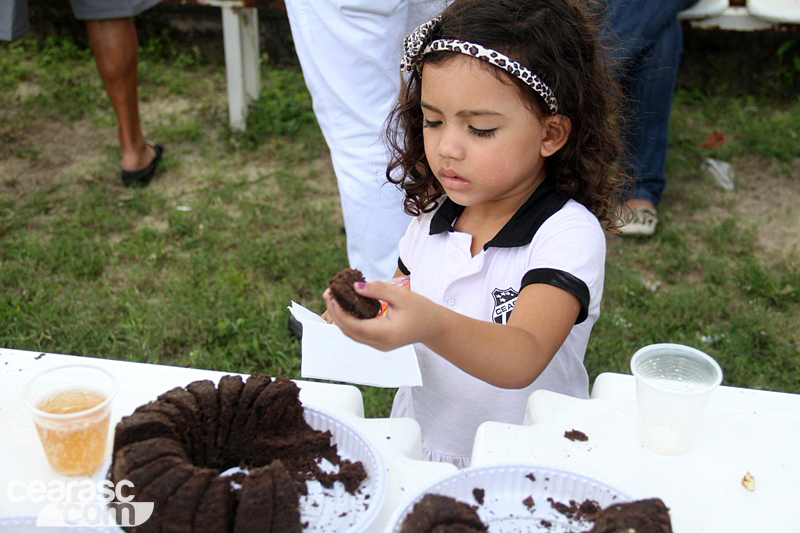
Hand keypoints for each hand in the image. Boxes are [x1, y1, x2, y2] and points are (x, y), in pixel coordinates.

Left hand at [322, 281, 438, 350]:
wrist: (434, 327)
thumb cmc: (421, 310)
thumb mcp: (402, 296)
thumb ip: (379, 290)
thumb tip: (356, 287)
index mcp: (386, 334)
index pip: (355, 326)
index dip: (340, 313)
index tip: (332, 297)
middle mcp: (379, 343)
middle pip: (349, 332)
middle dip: (335, 313)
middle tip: (328, 293)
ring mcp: (378, 345)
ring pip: (351, 334)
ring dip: (340, 317)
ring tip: (333, 298)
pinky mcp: (378, 342)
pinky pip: (358, 333)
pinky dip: (348, 320)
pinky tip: (345, 306)